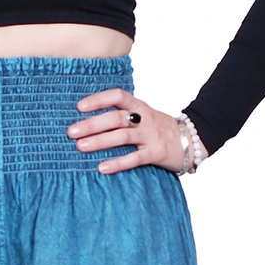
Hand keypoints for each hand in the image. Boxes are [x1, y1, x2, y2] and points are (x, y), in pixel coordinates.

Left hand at [67, 87, 199, 173]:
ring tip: (80, 147)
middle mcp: (144, 118)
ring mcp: (151, 136)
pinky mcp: (156, 153)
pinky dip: (117, 163)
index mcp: (139, 107)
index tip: (79, 107)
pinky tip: (102, 168)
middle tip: (71, 132)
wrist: (193, 140)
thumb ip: (123, 115)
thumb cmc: (159, 129)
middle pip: (115, 117)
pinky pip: (134, 158)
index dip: (98, 99)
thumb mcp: (143, 116)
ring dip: (100, 141)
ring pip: (123, 136)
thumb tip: (88, 121)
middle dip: (92, 124)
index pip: (118, 96)